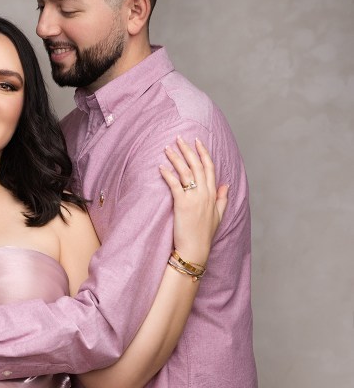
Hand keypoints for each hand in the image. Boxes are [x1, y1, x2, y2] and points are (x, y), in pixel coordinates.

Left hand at [159, 137, 227, 264]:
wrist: (195, 249)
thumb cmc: (204, 234)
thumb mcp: (218, 215)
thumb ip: (222, 198)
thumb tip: (226, 185)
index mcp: (213, 194)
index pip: (210, 168)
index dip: (203, 153)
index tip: (197, 141)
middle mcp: (205, 193)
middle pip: (197, 165)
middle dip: (188, 150)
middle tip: (179, 138)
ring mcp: (194, 198)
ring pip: (186, 172)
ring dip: (176, 158)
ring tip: (167, 148)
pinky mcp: (182, 204)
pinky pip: (174, 184)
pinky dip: (167, 174)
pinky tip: (161, 167)